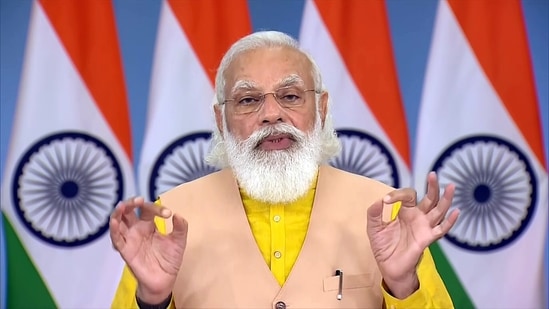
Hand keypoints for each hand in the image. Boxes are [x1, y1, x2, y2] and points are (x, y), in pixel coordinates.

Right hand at [110, 197, 187, 303]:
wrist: (165, 280)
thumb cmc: (170, 260)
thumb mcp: (179, 242)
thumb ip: (180, 228)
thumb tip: (178, 215)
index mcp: (149, 224)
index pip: (147, 209)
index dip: (156, 208)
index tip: (168, 213)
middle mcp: (137, 229)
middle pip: (128, 211)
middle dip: (131, 203)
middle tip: (139, 200)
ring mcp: (130, 239)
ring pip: (118, 221)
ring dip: (118, 213)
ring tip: (122, 206)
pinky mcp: (126, 251)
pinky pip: (117, 239)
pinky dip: (114, 230)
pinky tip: (115, 222)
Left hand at [366, 172, 458, 298]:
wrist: (388, 266)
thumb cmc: (383, 246)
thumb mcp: (374, 227)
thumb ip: (374, 213)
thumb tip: (380, 201)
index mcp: (405, 211)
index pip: (407, 195)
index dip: (397, 194)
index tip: (386, 201)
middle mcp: (418, 216)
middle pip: (429, 198)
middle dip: (433, 186)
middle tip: (433, 175)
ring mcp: (424, 227)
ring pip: (439, 210)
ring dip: (445, 199)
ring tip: (451, 187)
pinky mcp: (427, 238)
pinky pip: (441, 229)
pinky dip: (449, 222)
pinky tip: (456, 212)